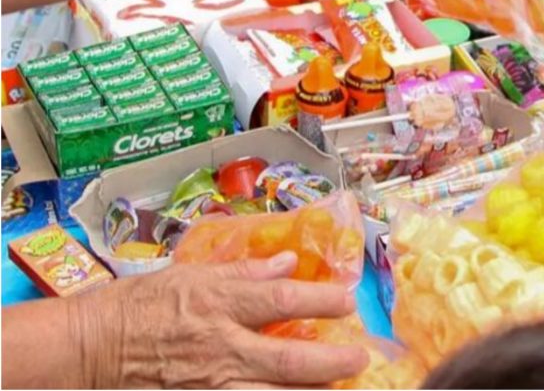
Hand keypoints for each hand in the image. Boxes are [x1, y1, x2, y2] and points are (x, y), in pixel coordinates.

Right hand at [75, 251, 368, 388]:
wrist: (88, 349)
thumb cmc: (137, 305)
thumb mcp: (189, 274)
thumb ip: (243, 271)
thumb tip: (286, 262)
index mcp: (219, 304)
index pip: (285, 300)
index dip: (323, 299)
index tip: (348, 300)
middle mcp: (221, 348)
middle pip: (289, 361)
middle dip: (331, 362)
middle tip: (359, 358)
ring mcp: (210, 386)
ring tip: (337, 389)